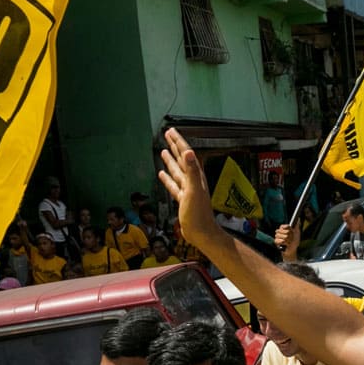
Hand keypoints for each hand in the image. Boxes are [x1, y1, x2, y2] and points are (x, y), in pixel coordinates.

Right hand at [157, 129, 217, 245]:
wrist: (201, 233)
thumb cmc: (199, 214)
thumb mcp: (194, 190)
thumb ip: (191, 171)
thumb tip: (189, 152)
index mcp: (195, 176)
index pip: (186, 154)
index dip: (178, 142)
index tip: (170, 131)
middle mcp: (192, 181)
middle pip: (182, 159)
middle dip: (175, 146)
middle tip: (167, 134)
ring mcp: (187, 190)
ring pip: (177, 171)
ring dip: (170, 161)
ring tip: (163, 151)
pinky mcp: (182, 199)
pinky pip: (173, 185)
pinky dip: (167, 179)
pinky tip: (162, 174)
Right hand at [274, 223, 300, 253]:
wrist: (292, 249)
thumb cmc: (295, 241)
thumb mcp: (297, 233)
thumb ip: (297, 226)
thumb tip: (298, 219)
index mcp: (284, 228)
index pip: (283, 226)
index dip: (286, 228)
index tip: (290, 230)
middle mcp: (280, 232)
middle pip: (282, 230)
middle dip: (288, 235)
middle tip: (291, 238)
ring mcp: (277, 236)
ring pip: (280, 235)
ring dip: (286, 240)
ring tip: (289, 242)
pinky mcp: (276, 241)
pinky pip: (278, 240)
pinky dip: (283, 243)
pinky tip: (285, 244)